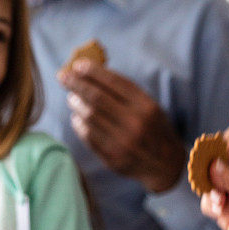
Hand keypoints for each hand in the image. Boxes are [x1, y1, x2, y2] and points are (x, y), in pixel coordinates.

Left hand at [58, 60, 185, 192]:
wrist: (166, 164)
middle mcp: (135, 123)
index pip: (114, 83)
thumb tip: (93, 73)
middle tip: (63, 76)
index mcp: (146, 106)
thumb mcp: (150, 106)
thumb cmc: (154, 128)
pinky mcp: (112, 158)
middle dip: (76, 84)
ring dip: (76, 103)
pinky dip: (79, 124)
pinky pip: (88, 136)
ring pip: (89, 116)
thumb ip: (126, 92)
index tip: (77, 65)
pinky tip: (77, 117)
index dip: (93, 72)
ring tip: (71, 97)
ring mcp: (123, 142)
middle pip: (97, 98)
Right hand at [202, 147, 228, 229]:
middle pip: (215, 168)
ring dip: (210, 190)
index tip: (203, 152)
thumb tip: (212, 164)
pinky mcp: (224, 213)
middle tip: (202, 175)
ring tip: (220, 199)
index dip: (216, 151)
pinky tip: (219, 210)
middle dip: (208, 171)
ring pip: (209, 186)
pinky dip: (210, 204)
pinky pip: (208, 204)